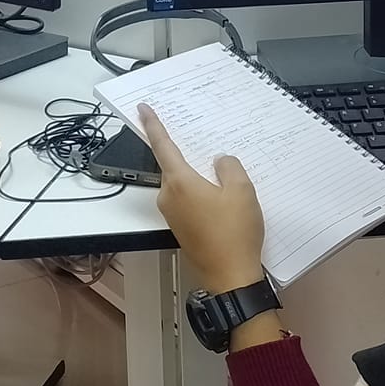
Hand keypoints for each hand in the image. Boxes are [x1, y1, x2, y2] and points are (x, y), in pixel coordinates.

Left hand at [139, 105, 265, 292]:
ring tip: (221, 177)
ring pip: (181, 184)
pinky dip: (198, 193)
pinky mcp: (179, 227)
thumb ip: (229, 166)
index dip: (153, 125)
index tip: (142, 110)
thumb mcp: (241, 190)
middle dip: (186, 154)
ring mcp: (172, 214)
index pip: (162, 145)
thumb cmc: (234, 234)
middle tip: (203, 144)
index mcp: (179, 183)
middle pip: (173, 166)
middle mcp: (168, 197)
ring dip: (196, 177)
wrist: (230, 275)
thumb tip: (219, 161)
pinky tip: (218, 197)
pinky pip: (186, 200)